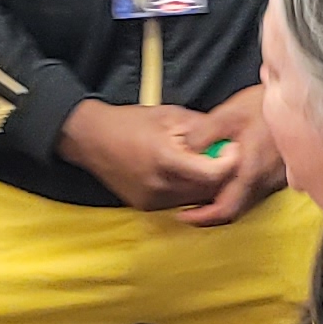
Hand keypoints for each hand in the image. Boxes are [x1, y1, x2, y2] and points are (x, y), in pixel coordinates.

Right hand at [57, 101, 234, 210]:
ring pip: (196, 200)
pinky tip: (185, 172)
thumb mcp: (170, 116)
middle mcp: (158, 185)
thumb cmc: (131, 123)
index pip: (212, 174)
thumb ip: (203, 129)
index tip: (231, 150)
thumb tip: (228, 139)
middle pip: (208, 191)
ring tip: (203, 163)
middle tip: (223, 156)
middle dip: (221, 175)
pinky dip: (189, 190)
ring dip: (206, 185)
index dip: (228, 163)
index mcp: (165, 159)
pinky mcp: (146, 207)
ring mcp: (151, 200)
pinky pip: (179, 202)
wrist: (91, 139)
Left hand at [178, 86, 285, 226]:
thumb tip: (184, 152)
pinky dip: (241, 191)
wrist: (299, 98)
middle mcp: (266, 181)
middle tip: (192, 210)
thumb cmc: (264, 104)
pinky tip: (231, 178)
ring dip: (227, 201)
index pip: (226, 208)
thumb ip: (203, 135)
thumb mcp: (227, 115)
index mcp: (251, 170)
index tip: (186, 216)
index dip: (204, 217)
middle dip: (212, 213)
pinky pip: (259, 191)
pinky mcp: (283, 174)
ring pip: (248, 202)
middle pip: (236, 210)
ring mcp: (277, 179)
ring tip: (207, 194)